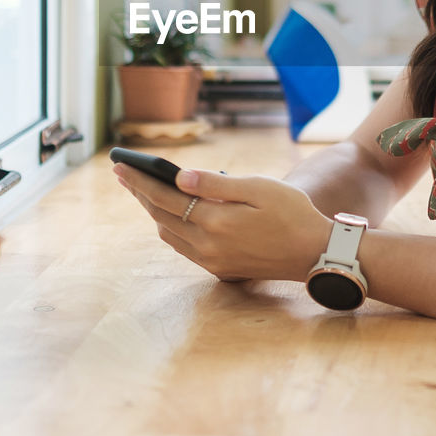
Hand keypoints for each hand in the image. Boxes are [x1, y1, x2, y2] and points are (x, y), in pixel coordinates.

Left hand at [112, 163, 333, 282]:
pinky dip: (170, 228)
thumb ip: (216, 184)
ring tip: (144, 191)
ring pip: (168, 234)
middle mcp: (208, 245)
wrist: (315, 253)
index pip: (164, 197)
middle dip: (140, 193)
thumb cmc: (292, 212)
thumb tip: (179, 177)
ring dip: (153, 212)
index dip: (140, 180)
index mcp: (216, 221)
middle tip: (124, 174)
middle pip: (160, 216)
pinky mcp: (220, 269)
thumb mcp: (259, 188)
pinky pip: (183, 247)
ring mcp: (212, 260)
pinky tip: (170, 216)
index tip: (120, 166)